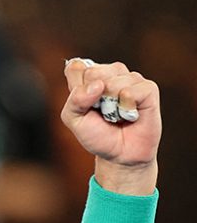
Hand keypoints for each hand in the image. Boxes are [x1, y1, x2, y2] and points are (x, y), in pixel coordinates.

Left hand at [61, 59, 160, 193]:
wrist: (119, 154)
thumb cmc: (96, 134)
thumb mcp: (73, 120)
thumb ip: (75, 100)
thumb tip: (98, 84)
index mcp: (89, 76)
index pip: (75, 67)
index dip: (76, 90)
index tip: (83, 106)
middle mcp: (110, 73)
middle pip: (93, 73)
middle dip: (92, 99)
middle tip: (102, 112)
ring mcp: (130, 78)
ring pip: (111, 82)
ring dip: (110, 107)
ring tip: (117, 115)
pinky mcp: (148, 88)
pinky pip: (130, 92)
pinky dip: (126, 108)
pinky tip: (130, 115)